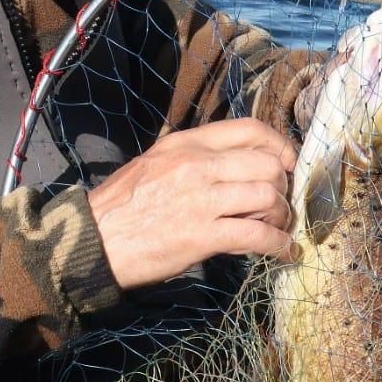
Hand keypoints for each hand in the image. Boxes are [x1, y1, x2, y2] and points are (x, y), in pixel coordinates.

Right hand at [86, 118, 298, 289]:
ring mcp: (202, 199)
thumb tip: (235, 169)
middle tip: (280, 203)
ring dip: (281, 216)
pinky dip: (278, 245)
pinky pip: (256, 235)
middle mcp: (198, 165)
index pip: (249, 129)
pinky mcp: (203, 235)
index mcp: (187, 143)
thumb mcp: (156, 163)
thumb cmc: (122, 205)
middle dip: (282, 186)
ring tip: (278, 228)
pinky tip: (283, 252)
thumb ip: (195, 159)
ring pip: (267, 197)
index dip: (279, 144)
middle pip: (266, 164)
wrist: (94, 241)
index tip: (288, 162)